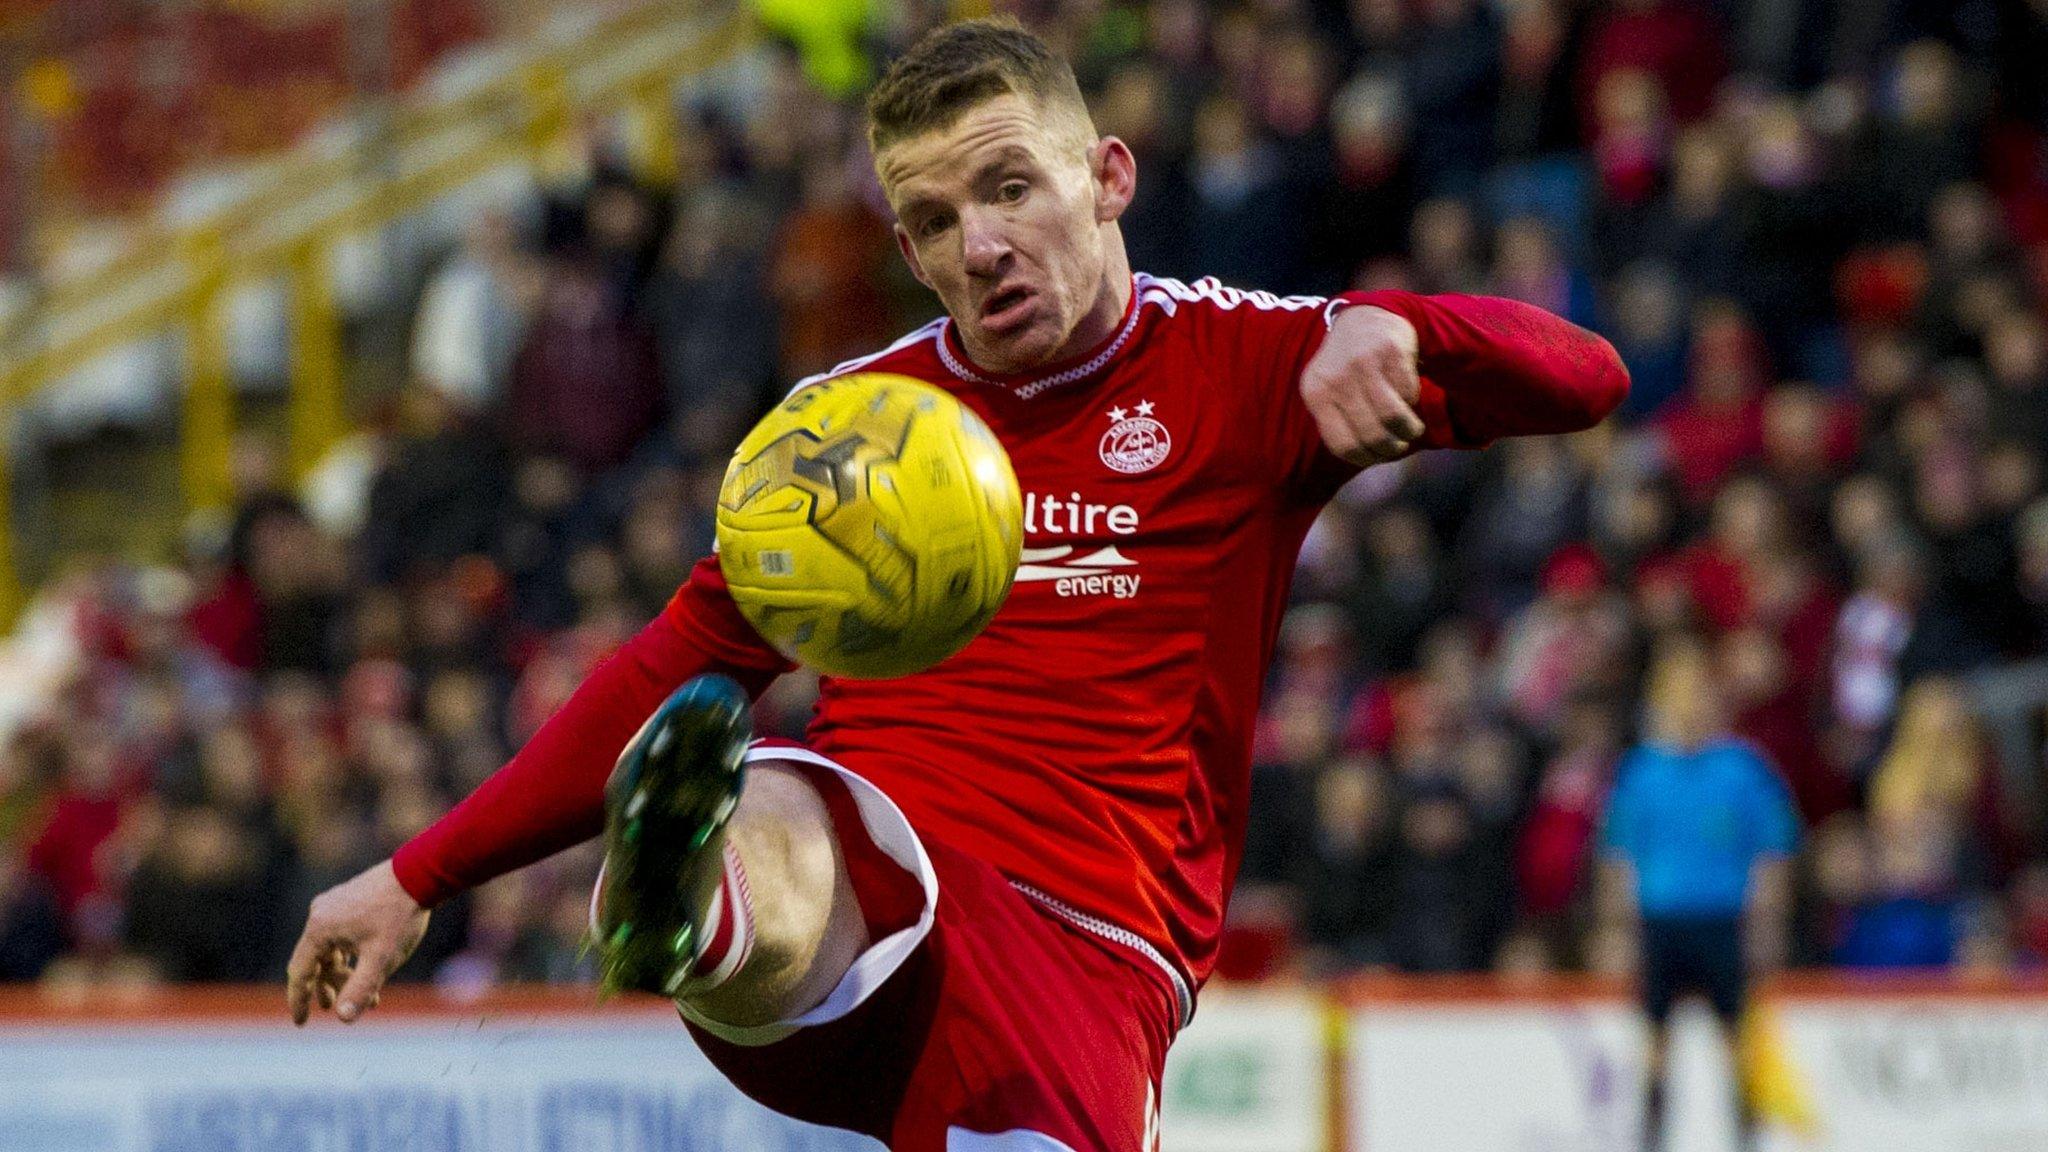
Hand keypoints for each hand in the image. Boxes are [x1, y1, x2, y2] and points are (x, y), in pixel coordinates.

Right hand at [286, 859, 429, 1025]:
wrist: (420, 874)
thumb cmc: (399, 916)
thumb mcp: (381, 958)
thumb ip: (360, 989)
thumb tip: (343, 1018)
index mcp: (319, 929)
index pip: (299, 973)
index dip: (299, 1000)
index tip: (301, 1023)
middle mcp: (320, 914)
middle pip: (316, 962)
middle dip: (328, 987)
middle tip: (334, 1008)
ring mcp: (334, 905)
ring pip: (332, 949)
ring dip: (345, 973)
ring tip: (368, 995)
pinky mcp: (348, 900)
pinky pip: (342, 935)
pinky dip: (353, 955)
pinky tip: (369, 967)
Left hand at [1299, 304, 1427, 465]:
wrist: (1364, 317)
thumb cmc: (1347, 367)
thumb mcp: (1329, 390)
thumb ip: (1339, 421)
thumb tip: (1368, 458)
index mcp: (1315, 393)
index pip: (1341, 445)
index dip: (1366, 458)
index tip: (1379, 456)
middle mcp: (1335, 378)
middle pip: (1372, 434)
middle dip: (1392, 447)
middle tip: (1401, 444)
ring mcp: (1363, 363)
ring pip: (1393, 416)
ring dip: (1409, 429)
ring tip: (1412, 428)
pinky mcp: (1390, 351)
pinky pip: (1409, 392)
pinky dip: (1413, 400)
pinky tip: (1408, 395)